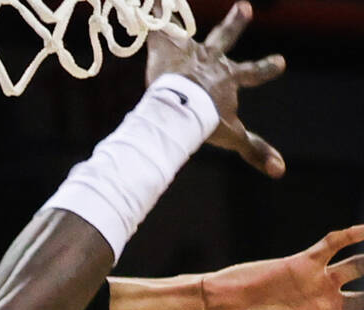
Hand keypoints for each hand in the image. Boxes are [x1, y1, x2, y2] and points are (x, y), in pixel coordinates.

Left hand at [146, 1, 285, 177]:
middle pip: (225, 40)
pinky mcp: (165, 48)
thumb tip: (281, 171)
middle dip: (236, 24)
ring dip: (183, 19)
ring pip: (186, 30)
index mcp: (228, 80)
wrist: (180, 106)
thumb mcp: (233, 136)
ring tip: (174, 3)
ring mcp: (189, 53)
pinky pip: (156, 25)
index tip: (281, 61)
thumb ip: (255, 150)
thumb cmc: (206, 121)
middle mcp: (211, 61)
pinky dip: (153, 10)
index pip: (252, 73)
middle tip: (245, 7)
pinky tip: (150, 0)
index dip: (266, 68)